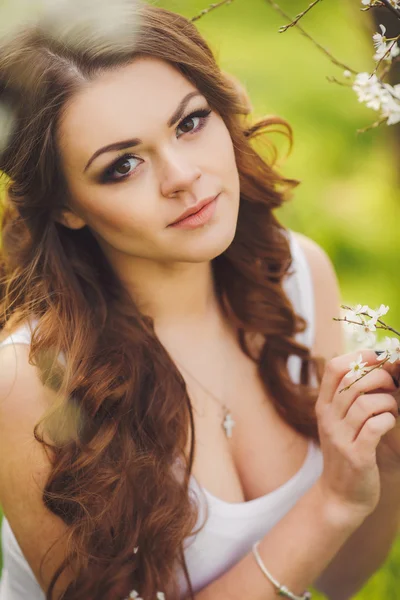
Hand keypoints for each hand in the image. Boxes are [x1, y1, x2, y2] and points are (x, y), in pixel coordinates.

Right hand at [315, 350, 397, 523]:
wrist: (340, 497)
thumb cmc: (346, 453)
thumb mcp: (338, 423)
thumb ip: (349, 398)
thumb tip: (374, 367)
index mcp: (323, 406)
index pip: (333, 368)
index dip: (358, 357)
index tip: (376, 360)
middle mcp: (328, 419)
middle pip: (353, 382)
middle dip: (380, 377)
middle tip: (392, 386)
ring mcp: (340, 437)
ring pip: (367, 403)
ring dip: (387, 401)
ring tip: (391, 408)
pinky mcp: (357, 455)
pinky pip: (375, 426)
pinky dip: (388, 419)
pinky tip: (389, 423)